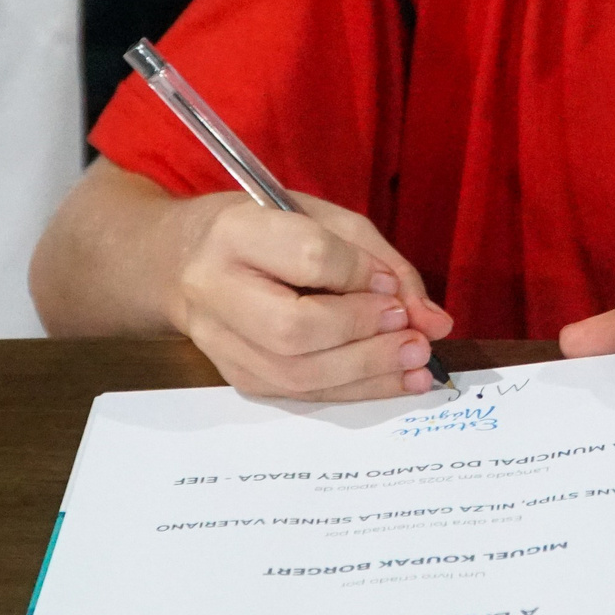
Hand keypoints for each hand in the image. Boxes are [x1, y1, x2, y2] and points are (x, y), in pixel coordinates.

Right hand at [170, 190, 455, 401]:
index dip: (359, 274)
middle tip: (413, 334)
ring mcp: (221, 342)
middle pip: (296, 329)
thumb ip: (379, 261)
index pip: (307, 257)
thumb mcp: (321, 219)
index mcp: (235, 232)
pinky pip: (301, 395)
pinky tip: (394, 381)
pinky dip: (355, 391)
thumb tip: (433, 320)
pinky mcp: (236, 376)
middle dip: (364, 335)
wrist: (181, 262)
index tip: (390, 283)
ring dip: (368, 373)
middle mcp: (217, 290)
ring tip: (417, 365)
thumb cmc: (262, 229)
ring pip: (298, 375)